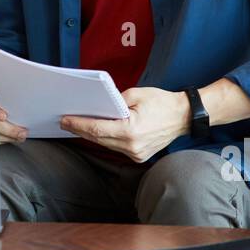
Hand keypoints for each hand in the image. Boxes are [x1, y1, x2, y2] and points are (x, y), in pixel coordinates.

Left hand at [59, 87, 189, 162]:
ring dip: (92, 135)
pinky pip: (116, 147)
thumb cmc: (162, 102)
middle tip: (65, 122)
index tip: (65, 120)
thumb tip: (99, 106)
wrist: (184, 116)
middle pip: (99, 139)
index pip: (98, 129)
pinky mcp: (139, 156)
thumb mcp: (136, 94)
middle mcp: (133, 146)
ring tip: (77, 126)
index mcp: (131, 130)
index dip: (79, 125)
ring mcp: (136, 154)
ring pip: (106, 145)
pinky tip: (96, 132)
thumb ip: (115, 100)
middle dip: (81, 130)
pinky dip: (105, 139)